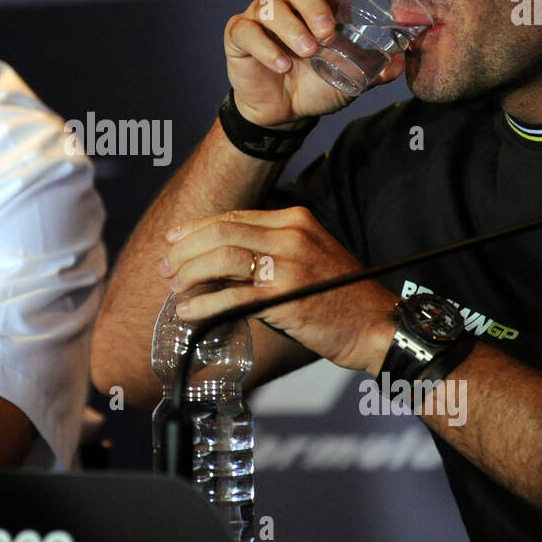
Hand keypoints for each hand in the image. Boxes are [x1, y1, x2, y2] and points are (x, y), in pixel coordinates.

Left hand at [159, 206, 396, 372]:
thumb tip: (213, 261)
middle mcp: (290, 234)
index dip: (194, 228)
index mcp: (293, 219)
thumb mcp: (305, 256)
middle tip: (165, 268)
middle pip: (220, 233)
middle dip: (184, 250)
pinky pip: (233, 297)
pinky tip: (189, 311)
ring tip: (175, 289)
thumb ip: (266, 250)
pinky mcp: (285, 297)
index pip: (231, 217)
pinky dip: (204, 304)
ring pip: (221, 260)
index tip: (172, 241)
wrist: (376, 324)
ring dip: (190, 274)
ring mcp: (288, 264)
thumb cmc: (338, 295)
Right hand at [223, 0, 404, 127]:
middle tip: (327, 33)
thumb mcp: (352, 78)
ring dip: (292, 28)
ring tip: (307, 52)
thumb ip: (376, 69)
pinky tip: (281, 65)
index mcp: (320, 3)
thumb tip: (402, 62)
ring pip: (271, 7)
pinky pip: (247, 31)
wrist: (285, 113)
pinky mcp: (239, 35)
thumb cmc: (318, 85)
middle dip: (314, 6)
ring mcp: (262, 17)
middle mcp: (290, 3)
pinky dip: (265, 47)